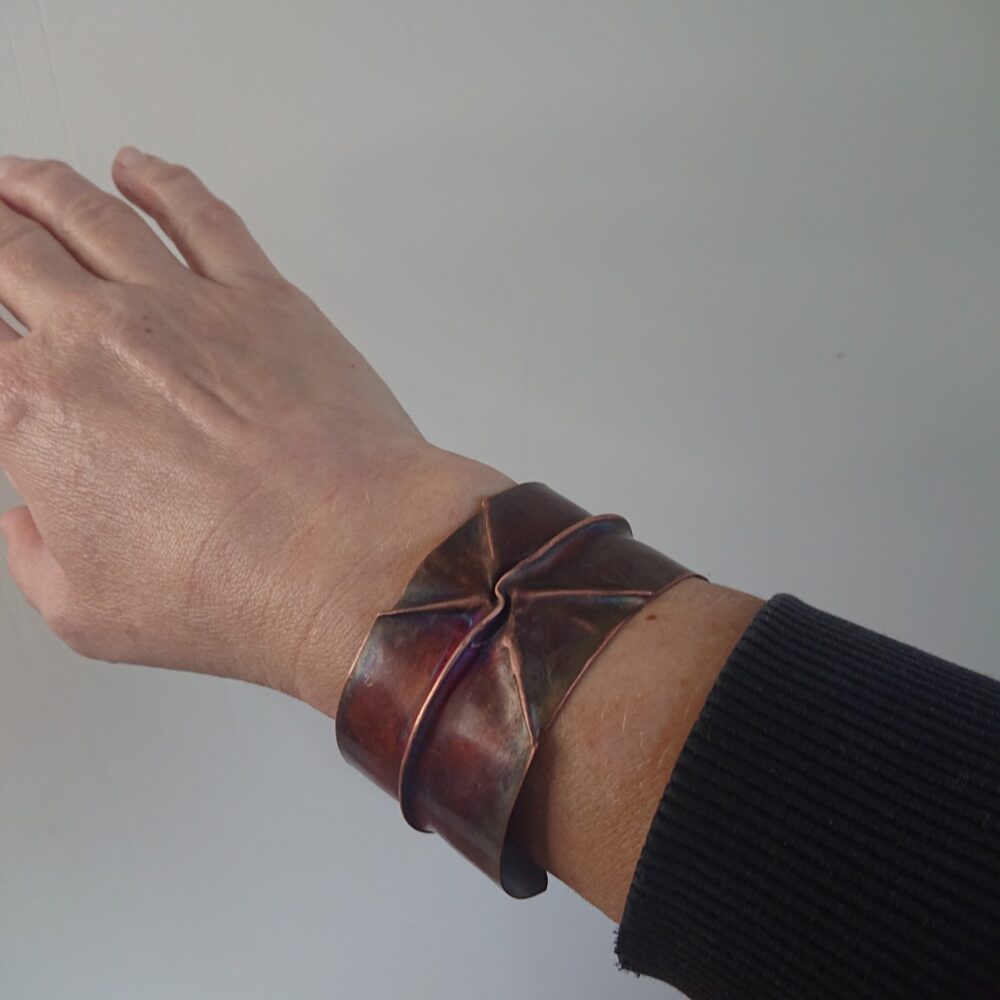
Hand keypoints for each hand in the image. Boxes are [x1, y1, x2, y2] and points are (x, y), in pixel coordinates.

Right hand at [0, 149, 513, 715]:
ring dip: (42, 182)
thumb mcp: (88, 611)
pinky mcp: (263, 294)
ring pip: (90, 211)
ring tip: (17, 172)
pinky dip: (159, 178)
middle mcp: (100, 339)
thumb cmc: (232, 591)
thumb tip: (31, 519)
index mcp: (39, 413)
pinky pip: (198, 211)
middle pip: (12, 250)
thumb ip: (37, 554)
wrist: (346, 560)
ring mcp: (185, 306)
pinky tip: (136, 166)